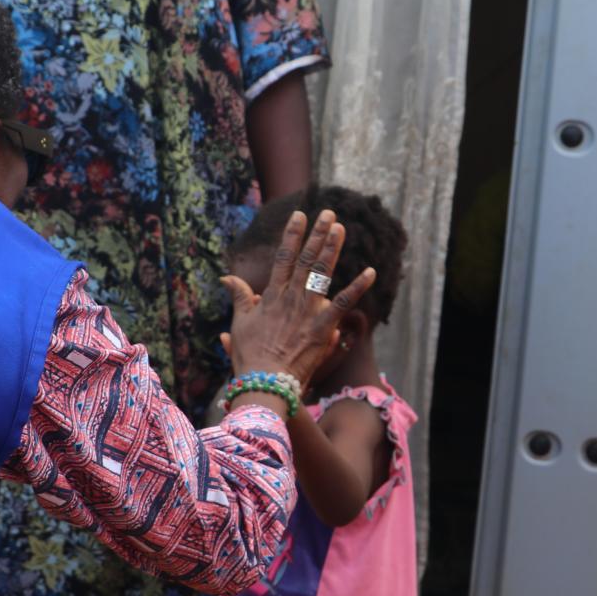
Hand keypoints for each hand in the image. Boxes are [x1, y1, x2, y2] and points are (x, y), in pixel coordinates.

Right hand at [220, 210, 375, 390]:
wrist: (264, 382)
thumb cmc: (250, 356)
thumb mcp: (239, 323)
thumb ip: (239, 297)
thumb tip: (226, 277)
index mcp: (272, 295)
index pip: (283, 257)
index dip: (292, 235)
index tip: (299, 215)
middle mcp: (291, 297)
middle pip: (306, 259)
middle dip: (317, 234)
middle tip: (328, 213)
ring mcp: (308, 311)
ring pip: (322, 273)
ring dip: (332, 249)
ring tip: (340, 228)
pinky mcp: (323, 327)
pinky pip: (343, 303)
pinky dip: (357, 287)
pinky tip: (370, 271)